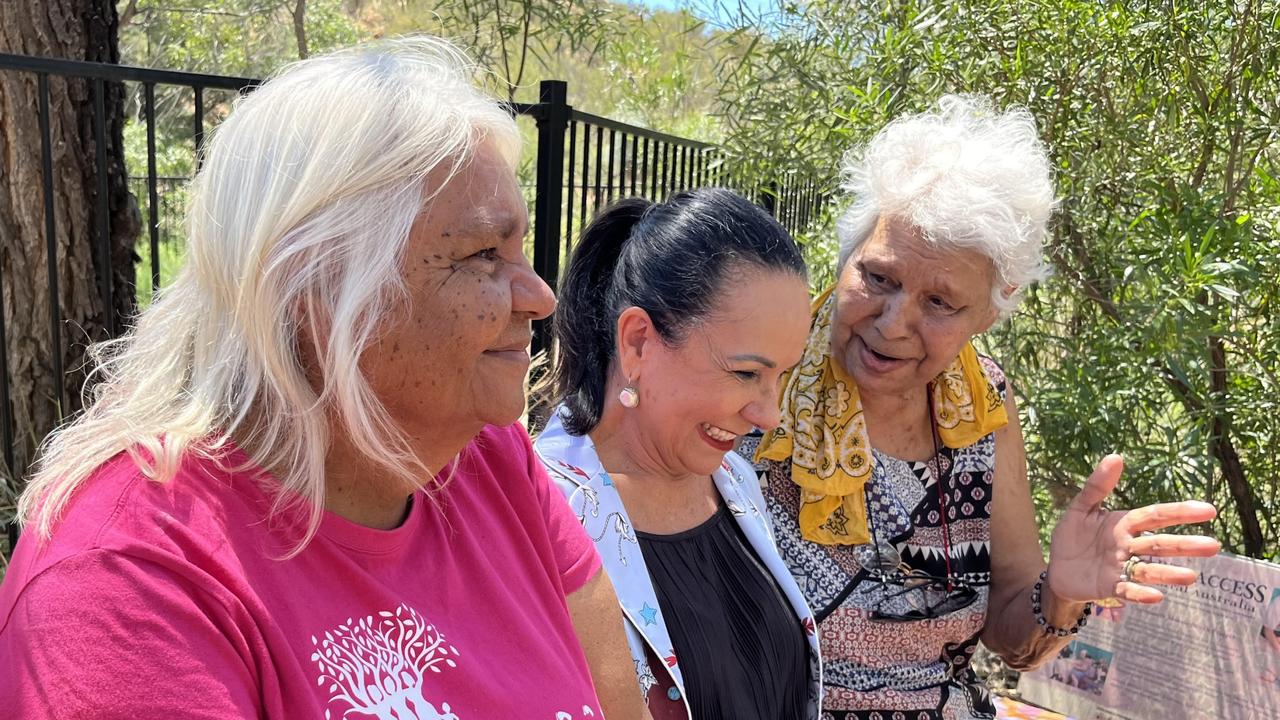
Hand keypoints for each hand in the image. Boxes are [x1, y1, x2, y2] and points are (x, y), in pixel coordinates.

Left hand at [1046, 454, 1219, 603]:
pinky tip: (1156, 596)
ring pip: (1148, 569)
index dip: (1179, 512)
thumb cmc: (1072, 535)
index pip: (1156, 516)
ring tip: (1191, 576)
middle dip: (1184, 545)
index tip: (1208, 510)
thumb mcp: (1081, 507)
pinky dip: (1140, 593)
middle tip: (1213, 546)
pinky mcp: (1109, 586)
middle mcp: (1128, 546)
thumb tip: (1116, 456)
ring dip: (1169, 574)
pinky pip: (1127, 590)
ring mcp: (1121, 567)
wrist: (1055, 568)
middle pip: (1159, 544)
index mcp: (1125, 524)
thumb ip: (1097, 486)